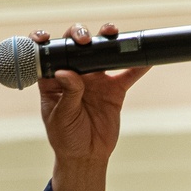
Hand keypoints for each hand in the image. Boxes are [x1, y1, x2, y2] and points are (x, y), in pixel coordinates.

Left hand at [30, 23, 148, 190]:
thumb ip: (67, 94)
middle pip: (77, 46)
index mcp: (53, 79)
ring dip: (108, 39)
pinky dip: (138, 64)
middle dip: (80, 35)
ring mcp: (96, 79)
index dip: (43, 41)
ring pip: (102, 52)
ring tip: (112, 34)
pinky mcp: (115, 89)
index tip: (45, 38)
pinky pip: (128, 73)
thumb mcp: (62, 118)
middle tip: (84, 41)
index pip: (47, 54)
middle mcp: (74, 73)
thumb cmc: (65, 138)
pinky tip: (146, 57)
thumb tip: (66, 72)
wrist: (87, 156)